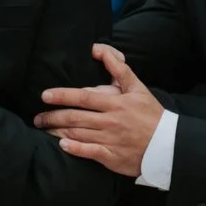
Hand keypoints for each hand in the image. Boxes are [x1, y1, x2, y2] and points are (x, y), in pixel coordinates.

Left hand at [35, 44, 165, 176]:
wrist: (168, 144)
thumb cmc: (151, 114)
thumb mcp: (138, 87)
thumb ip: (118, 68)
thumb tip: (97, 49)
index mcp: (115, 104)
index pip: (84, 97)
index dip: (62, 95)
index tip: (45, 95)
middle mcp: (110, 121)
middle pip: (75, 117)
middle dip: (53, 117)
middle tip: (37, 118)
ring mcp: (110, 140)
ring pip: (78, 134)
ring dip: (57, 132)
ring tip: (44, 129)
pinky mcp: (111, 156)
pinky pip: (89, 152)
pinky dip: (74, 149)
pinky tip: (62, 145)